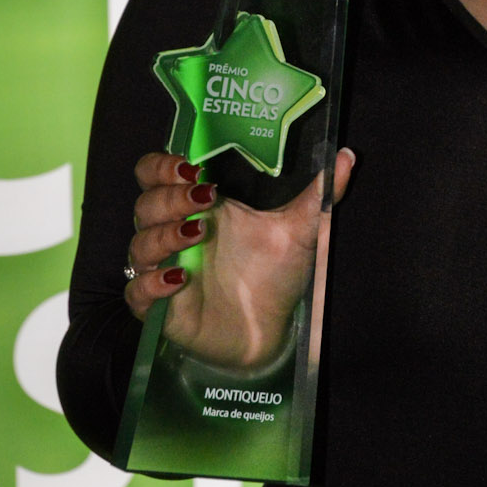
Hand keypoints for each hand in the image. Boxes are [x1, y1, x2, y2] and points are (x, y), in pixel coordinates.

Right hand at [124, 148, 355, 373]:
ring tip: (198, 232)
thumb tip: (349, 156)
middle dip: (168, 196)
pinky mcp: (161, 307)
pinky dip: (151, 283)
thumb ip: (321, 194)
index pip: (155, 173)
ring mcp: (165, 269)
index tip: (188, 165)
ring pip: (139, 243)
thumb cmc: (276, 274)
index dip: (160, 165)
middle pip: (146, 203)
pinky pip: (137, 292)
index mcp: (198, 206)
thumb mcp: (301, 231)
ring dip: (163, 234)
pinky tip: (179, 278)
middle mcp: (175, 233)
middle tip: (202, 197)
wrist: (270, 331)